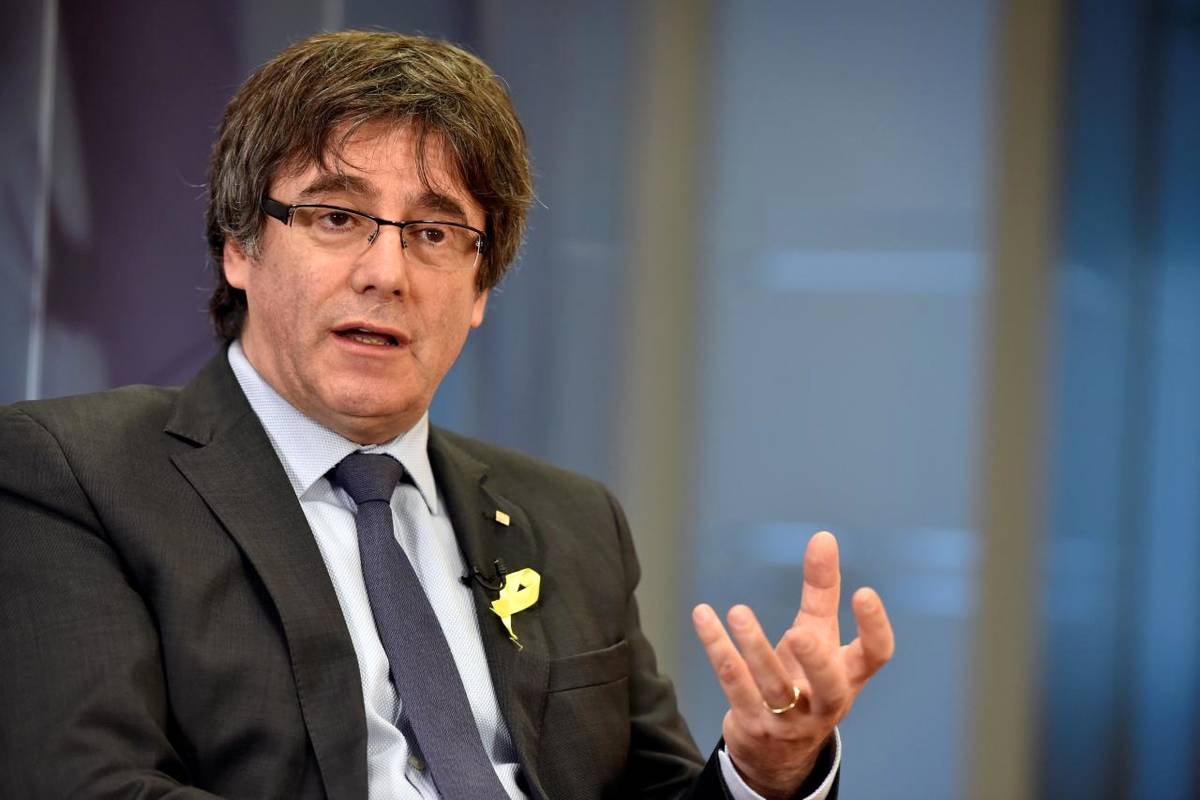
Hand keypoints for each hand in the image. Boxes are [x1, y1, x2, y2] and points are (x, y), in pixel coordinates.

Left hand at [692, 530, 893, 798]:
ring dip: (754, 649)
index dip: (875, 627)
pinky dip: (718, 649)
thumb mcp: (818, 637)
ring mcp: (788, 718)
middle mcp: (823, 703)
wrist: (778, 754)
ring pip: (773, 687)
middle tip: (800, 634)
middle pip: (829, 687)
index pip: (875, 657)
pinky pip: (733, 685)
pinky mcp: (751, 723)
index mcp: (847, 678)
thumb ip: (822, 591)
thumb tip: (824, 537)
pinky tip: (704, 617)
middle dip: (816, 661)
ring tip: (738, 612)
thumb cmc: (805, 681)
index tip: (864, 592)